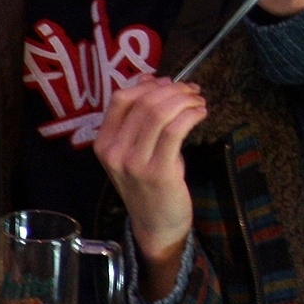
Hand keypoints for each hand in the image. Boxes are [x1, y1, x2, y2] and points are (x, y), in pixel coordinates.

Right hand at [96, 77, 207, 296]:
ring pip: (160, 113)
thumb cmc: (148, 185)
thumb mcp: (134, 151)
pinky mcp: (159, 171)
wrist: (155, 224)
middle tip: (191, 91)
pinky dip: (192, 114)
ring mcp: (134, 163)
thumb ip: (138, 119)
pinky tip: (201, 113)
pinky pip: (176, 130)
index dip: (147, 85)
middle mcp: (114, 152)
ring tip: (198, 101)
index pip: (120, 99)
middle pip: (143, 102)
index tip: (168, 82)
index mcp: (103, 143)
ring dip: (185, 100)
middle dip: (173, 89)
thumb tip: (150, 79)